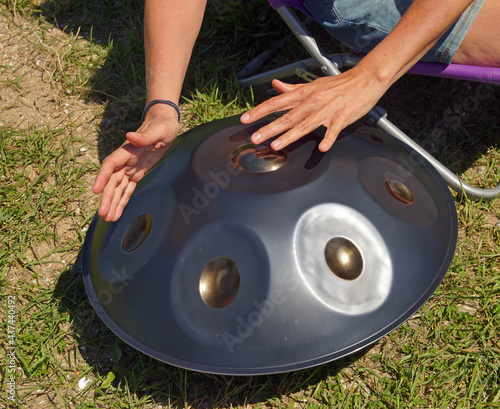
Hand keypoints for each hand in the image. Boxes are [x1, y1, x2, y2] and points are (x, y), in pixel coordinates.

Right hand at [93, 111, 178, 221]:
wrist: (165, 124)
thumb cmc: (162, 125)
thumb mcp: (158, 130)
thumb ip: (145, 136)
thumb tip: (130, 136)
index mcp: (128, 150)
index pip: (111, 165)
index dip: (102, 177)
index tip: (96, 190)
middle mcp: (125, 160)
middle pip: (112, 181)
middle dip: (107, 197)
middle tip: (103, 214)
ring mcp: (130, 167)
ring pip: (117, 188)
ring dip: (113, 203)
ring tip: (108, 218)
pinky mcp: (137, 172)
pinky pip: (127, 188)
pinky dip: (122, 200)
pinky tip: (117, 212)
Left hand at [240, 65, 389, 151]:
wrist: (364, 80)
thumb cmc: (338, 85)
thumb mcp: (312, 84)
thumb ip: (292, 89)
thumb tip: (275, 86)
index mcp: (304, 94)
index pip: (277, 102)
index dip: (260, 111)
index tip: (246, 119)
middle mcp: (312, 101)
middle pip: (287, 116)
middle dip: (269, 128)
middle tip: (255, 137)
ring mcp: (327, 110)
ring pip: (305, 124)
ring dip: (290, 135)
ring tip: (276, 145)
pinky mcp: (342, 117)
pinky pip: (334, 129)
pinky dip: (328, 138)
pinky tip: (322, 147)